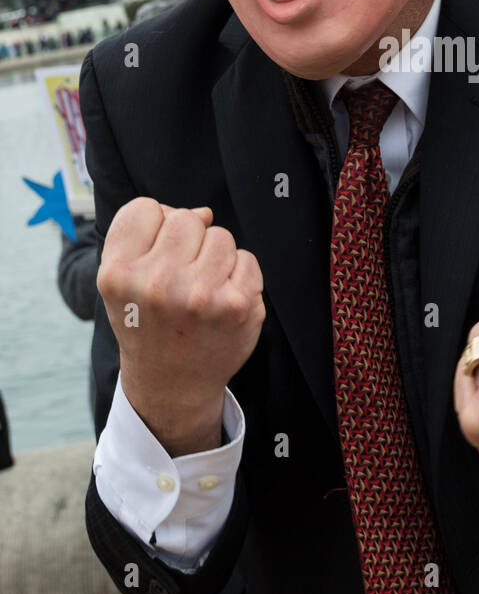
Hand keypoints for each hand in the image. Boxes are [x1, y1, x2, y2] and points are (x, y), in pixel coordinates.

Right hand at [97, 198, 264, 455]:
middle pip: (185, 218)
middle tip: (179, 281)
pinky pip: (246, 258)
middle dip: (187, 243)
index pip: (144, 208)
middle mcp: (155, 283)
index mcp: (118, 274)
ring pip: (220, 236)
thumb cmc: (147, 323)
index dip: (153, 228)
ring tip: (201, 292)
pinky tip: (222, 302)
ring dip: (215, 258)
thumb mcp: (123, 280)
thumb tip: (203, 213)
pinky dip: (239, 276)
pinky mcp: (237, 305)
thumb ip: (147, 234)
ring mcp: (198, 295)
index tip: (152, 258)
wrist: (172, 384)